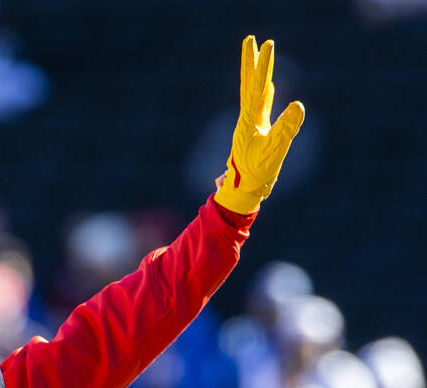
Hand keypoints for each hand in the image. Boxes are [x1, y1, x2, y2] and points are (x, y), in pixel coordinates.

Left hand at [215, 35, 304, 214]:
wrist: (244, 193)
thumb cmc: (257, 176)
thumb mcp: (273, 153)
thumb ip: (286, 130)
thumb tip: (298, 106)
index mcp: (249, 121)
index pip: (257, 87)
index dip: (263, 65)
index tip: (267, 44)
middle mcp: (248, 119)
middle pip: (250, 84)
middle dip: (251, 61)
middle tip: (252, 39)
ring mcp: (252, 125)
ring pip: (256, 92)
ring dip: (260, 73)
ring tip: (263, 54)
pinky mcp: (257, 132)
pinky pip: (262, 106)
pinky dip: (267, 92)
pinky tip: (271, 86)